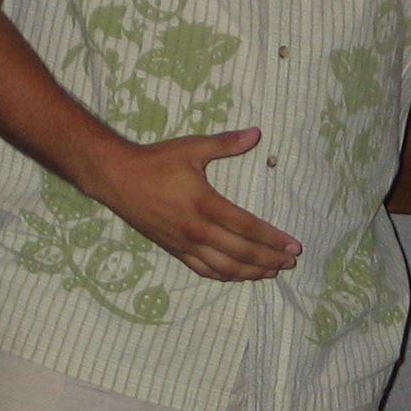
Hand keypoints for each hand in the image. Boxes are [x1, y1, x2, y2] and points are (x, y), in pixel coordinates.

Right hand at [89, 127, 301, 281]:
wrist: (117, 178)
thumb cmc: (156, 161)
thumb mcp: (192, 148)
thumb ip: (226, 143)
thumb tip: (256, 133)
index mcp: (206, 205)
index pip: (248, 228)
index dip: (273, 239)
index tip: (294, 246)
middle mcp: (197, 230)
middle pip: (241, 253)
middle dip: (269, 259)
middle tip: (291, 262)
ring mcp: (184, 244)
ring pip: (224, 268)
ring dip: (250, 273)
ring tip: (271, 273)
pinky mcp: (174, 250)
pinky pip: (203, 270)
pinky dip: (224, 276)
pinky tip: (238, 276)